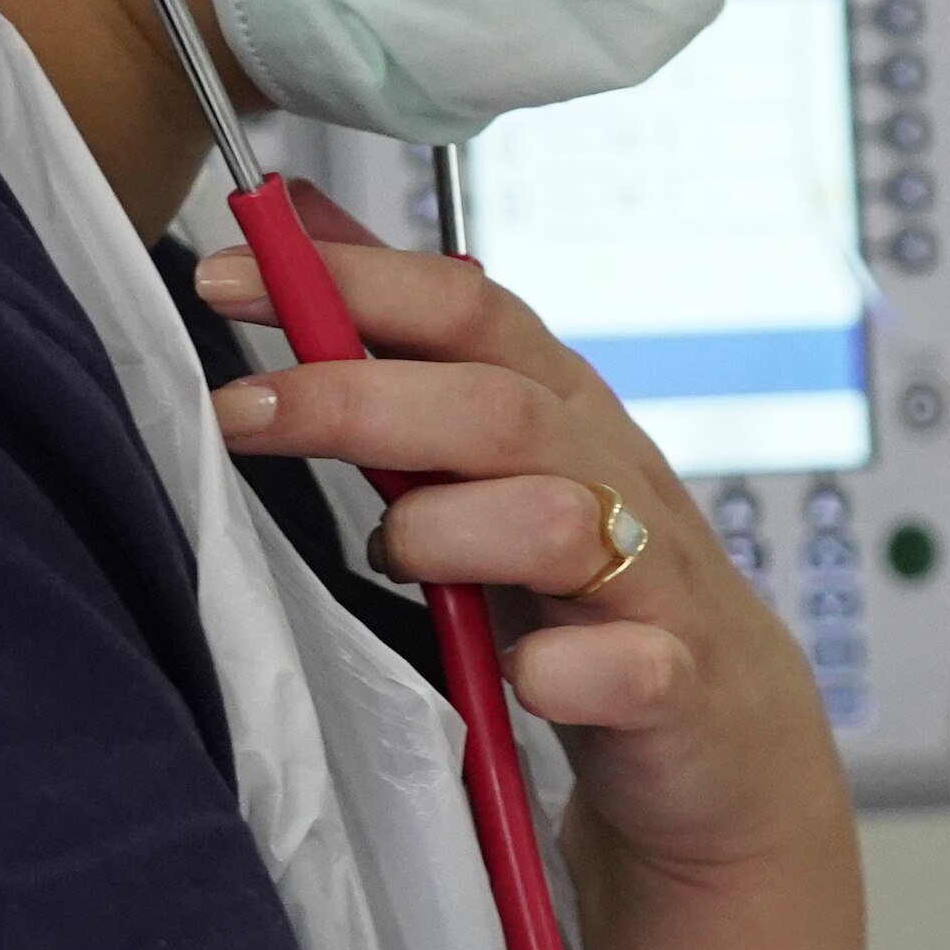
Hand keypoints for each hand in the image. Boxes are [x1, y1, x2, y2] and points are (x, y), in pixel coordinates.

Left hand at [196, 190, 841, 876]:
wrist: (723, 731)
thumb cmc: (586, 582)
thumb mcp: (496, 452)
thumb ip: (401, 349)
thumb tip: (292, 218)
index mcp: (561, 408)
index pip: (467, 307)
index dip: (352, 283)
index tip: (225, 279)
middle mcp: (609, 475)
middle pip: (496, 407)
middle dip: (357, 400)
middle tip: (240, 415)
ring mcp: (650, 580)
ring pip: (555, 521)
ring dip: (447, 531)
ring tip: (390, 558)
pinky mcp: (675, 685)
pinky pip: (625, 667)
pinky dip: (561, 669)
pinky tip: (517, 677)